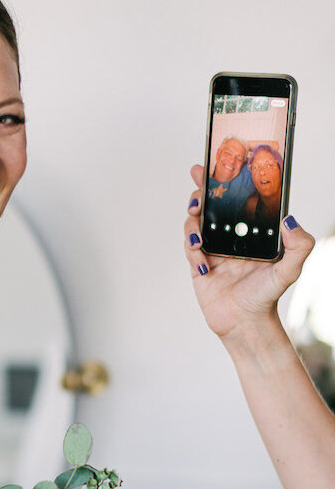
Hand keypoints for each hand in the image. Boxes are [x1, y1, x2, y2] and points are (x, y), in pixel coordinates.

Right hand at [183, 164, 314, 341]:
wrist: (244, 323)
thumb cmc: (267, 296)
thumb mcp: (290, 269)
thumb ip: (299, 245)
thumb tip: (290, 218)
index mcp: (250, 232)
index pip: (240, 200)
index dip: (230, 181)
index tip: (223, 164)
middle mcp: (230, 237)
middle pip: (211, 205)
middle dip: (202, 189)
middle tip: (199, 180)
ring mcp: (212, 249)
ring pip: (196, 222)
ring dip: (193, 216)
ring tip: (196, 215)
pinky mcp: (197, 264)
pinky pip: (190, 248)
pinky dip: (192, 246)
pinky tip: (202, 256)